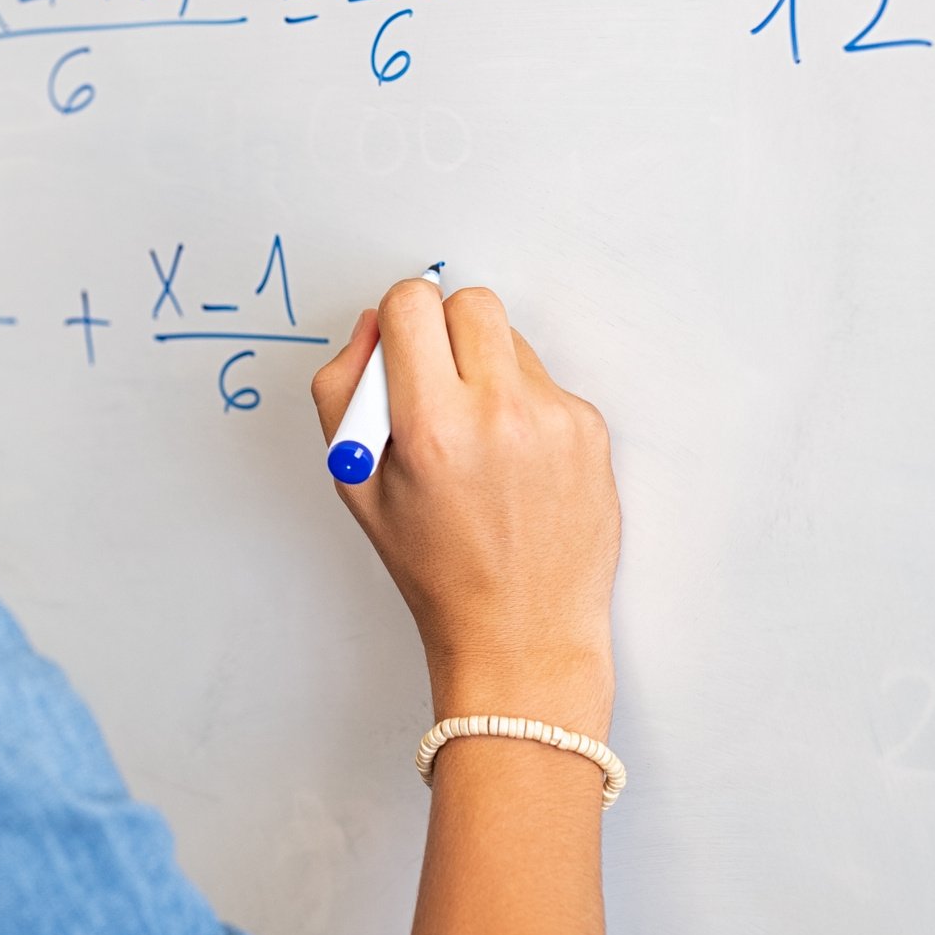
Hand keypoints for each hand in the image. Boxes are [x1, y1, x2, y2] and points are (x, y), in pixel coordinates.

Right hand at [311, 280, 619, 735]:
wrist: (522, 632)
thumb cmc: (435, 568)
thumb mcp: (355, 484)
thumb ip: (344, 391)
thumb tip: (373, 328)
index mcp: (431, 426)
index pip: (413, 303)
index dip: (398, 317)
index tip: (400, 345)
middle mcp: (498, 413)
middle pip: (471, 302)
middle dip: (445, 329)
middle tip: (436, 380)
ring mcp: (553, 418)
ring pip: (511, 340)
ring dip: (487, 367)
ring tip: (477, 437)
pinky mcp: (590, 429)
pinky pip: (545, 382)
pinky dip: (523, 405)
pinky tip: (515, 462)